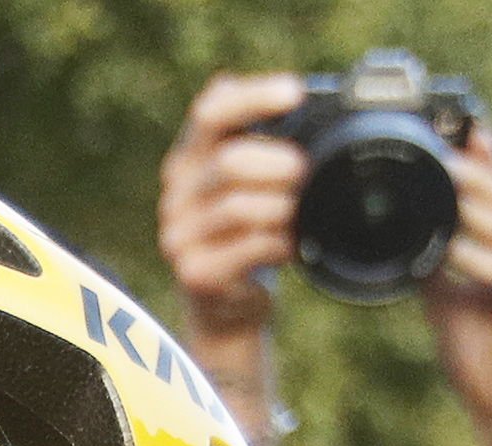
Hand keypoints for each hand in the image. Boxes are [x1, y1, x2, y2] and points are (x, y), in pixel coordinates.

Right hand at [158, 73, 309, 348]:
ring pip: (239, 207)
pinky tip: (290, 246)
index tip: (295, 92)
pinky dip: (281, 243)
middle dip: (277, 163)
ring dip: (282, 208)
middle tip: (304, 171)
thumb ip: (264, 140)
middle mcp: (176, 193)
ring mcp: (180, 235)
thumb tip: (315, 98)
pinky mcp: (195, 273)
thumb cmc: (248, 233)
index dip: (253, 97)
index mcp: (189, 158)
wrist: (226, 307)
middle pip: (229, 161)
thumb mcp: (250, 182)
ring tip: (297, 215)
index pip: (211, 111)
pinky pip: (249, 247)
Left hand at [423, 121, 491, 445]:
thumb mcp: (456, 301)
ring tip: (444, 178)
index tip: (461, 130)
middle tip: (444, 146)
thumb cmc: (491, 362)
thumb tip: (407, 234)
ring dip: (478, 202)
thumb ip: (442, 263)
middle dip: (482, 170)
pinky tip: (449, 246)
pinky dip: (477, 256)